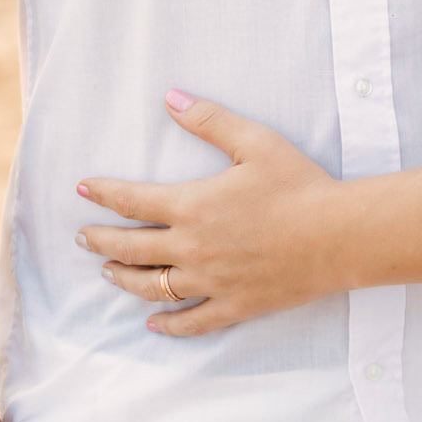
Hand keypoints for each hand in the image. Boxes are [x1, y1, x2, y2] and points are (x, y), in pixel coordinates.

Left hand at [75, 93, 350, 335]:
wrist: (339, 235)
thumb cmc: (299, 185)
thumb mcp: (255, 142)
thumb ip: (209, 119)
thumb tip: (171, 97)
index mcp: (193, 206)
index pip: (132, 201)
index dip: (103, 194)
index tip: (82, 190)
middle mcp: (193, 248)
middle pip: (131, 249)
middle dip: (100, 242)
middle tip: (82, 238)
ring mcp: (212, 282)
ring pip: (153, 287)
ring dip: (124, 279)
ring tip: (107, 273)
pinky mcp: (235, 305)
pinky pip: (192, 322)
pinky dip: (169, 324)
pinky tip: (153, 323)